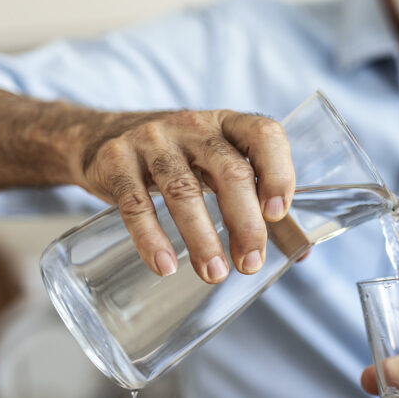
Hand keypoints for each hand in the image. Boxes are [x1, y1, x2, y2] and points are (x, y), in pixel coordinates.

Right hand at [77, 109, 294, 282]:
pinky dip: (151, 239)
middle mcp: (193, 126)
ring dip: (202, 238)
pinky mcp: (116, 161)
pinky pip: (136, 204)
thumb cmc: (179, 159)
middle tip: (251, 263)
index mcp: (228, 124)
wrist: (100, 138)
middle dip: (245, 222)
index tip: (278, 214)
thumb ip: (255, 200)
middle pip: (229, 171)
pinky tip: (165, 266)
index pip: (264, 134)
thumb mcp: (216, 164)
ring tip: (215, 273)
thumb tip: (299, 252)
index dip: (278, 172)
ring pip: (183, 190)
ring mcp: (152, 140)